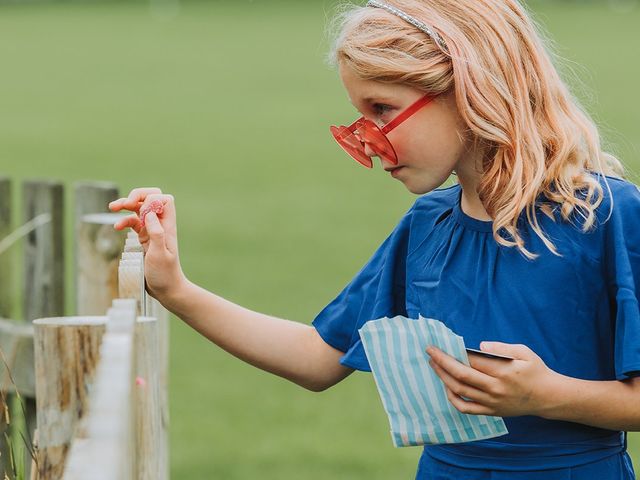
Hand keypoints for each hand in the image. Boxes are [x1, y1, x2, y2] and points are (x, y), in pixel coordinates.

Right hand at [109, 187, 186, 301]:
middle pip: (151, 199)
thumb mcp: (160, 254)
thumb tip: (149, 213)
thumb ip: (156, 233)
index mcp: (167, 226)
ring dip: (126, 204)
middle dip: (137, 196)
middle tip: (125, 203)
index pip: (164, 199)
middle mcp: (160, 225)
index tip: (142, 211)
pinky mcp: (144, 238)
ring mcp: (151, 230)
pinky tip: (116, 227)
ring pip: (139, 209)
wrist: (166, 289)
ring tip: (113, 207)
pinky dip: (124, 221)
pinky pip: (133, 222)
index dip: (152, 199)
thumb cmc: (165, 274)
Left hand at [426, 342, 560, 417]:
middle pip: (461, 375)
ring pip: (460, 391)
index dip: (453, 352)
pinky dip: (453, 399)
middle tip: (429, 352)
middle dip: (442, 362)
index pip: (472, 361)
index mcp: (504, 371)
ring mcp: (492, 402)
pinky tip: (447, 387)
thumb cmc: (535, 370)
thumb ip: (501, 348)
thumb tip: (479, 346)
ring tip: (433, 365)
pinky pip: (466, 408)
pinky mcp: (491, 412)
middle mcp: (495, 388)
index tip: (440, 345)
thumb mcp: (524, 352)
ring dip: (443, 377)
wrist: (548, 397)